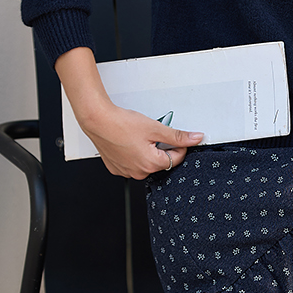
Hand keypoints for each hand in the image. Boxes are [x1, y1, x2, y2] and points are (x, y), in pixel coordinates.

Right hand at [55, 47, 202, 177]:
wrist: (98, 120)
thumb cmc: (121, 124)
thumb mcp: (155, 128)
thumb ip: (178, 136)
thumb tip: (195, 138)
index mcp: (151, 164)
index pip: (176, 159)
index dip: (179, 145)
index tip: (175, 137)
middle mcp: (139, 172)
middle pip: (161, 161)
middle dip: (161, 148)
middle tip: (152, 134)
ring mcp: (126, 171)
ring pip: (146, 162)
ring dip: (147, 151)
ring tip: (139, 137)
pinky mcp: (116, 168)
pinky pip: (132, 163)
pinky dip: (134, 154)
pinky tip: (129, 142)